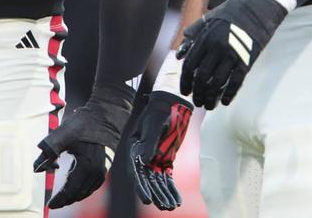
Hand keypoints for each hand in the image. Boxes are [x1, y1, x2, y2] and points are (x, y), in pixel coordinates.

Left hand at [33, 83, 132, 208]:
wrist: (108, 112)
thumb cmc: (86, 122)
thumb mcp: (64, 134)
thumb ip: (49, 150)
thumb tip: (36, 168)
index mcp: (87, 167)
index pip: (70, 190)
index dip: (59, 199)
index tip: (50, 204)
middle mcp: (97, 172)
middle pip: (79, 193)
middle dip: (66, 199)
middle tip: (55, 203)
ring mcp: (103, 169)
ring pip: (87, 190)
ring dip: (75, 194)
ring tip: (64, 195)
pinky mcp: (106, 164)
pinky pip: (94, 183)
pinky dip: (84, 187)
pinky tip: (76, 182)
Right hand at [130, 91, 192, 210]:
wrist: (170, 104)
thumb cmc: (159, 112)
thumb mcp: (154, 124)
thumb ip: (150, 142)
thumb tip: (147, 160)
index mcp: (135, 149)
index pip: (137, 172)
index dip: (141, 187)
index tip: (148, 199)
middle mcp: (143, 156)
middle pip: (148, 180)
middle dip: (156, 194)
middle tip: (163, 207)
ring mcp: (154, 159)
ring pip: (158, 181)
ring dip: (164, 194)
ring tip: (171, 207)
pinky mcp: (165, 160)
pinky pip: (167, 177)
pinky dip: (171, 188)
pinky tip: (176, 200)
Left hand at [177, 0, 287, 108]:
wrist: (257, 9)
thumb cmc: (231, 13)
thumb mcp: (209, 18)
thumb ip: (193, 34)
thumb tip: (180, 53)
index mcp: (205, 38)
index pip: (190, 65)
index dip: (185, 81)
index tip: (185, 92)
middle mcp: (216, 47)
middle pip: (202, 77)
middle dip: (197, 92)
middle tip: (196, 101)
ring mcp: (232, 55)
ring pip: (217, 82)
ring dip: (211, 97)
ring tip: (208, 105)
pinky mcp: (247, 60)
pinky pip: (236, 82)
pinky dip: (229, 94)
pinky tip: (224, 102)